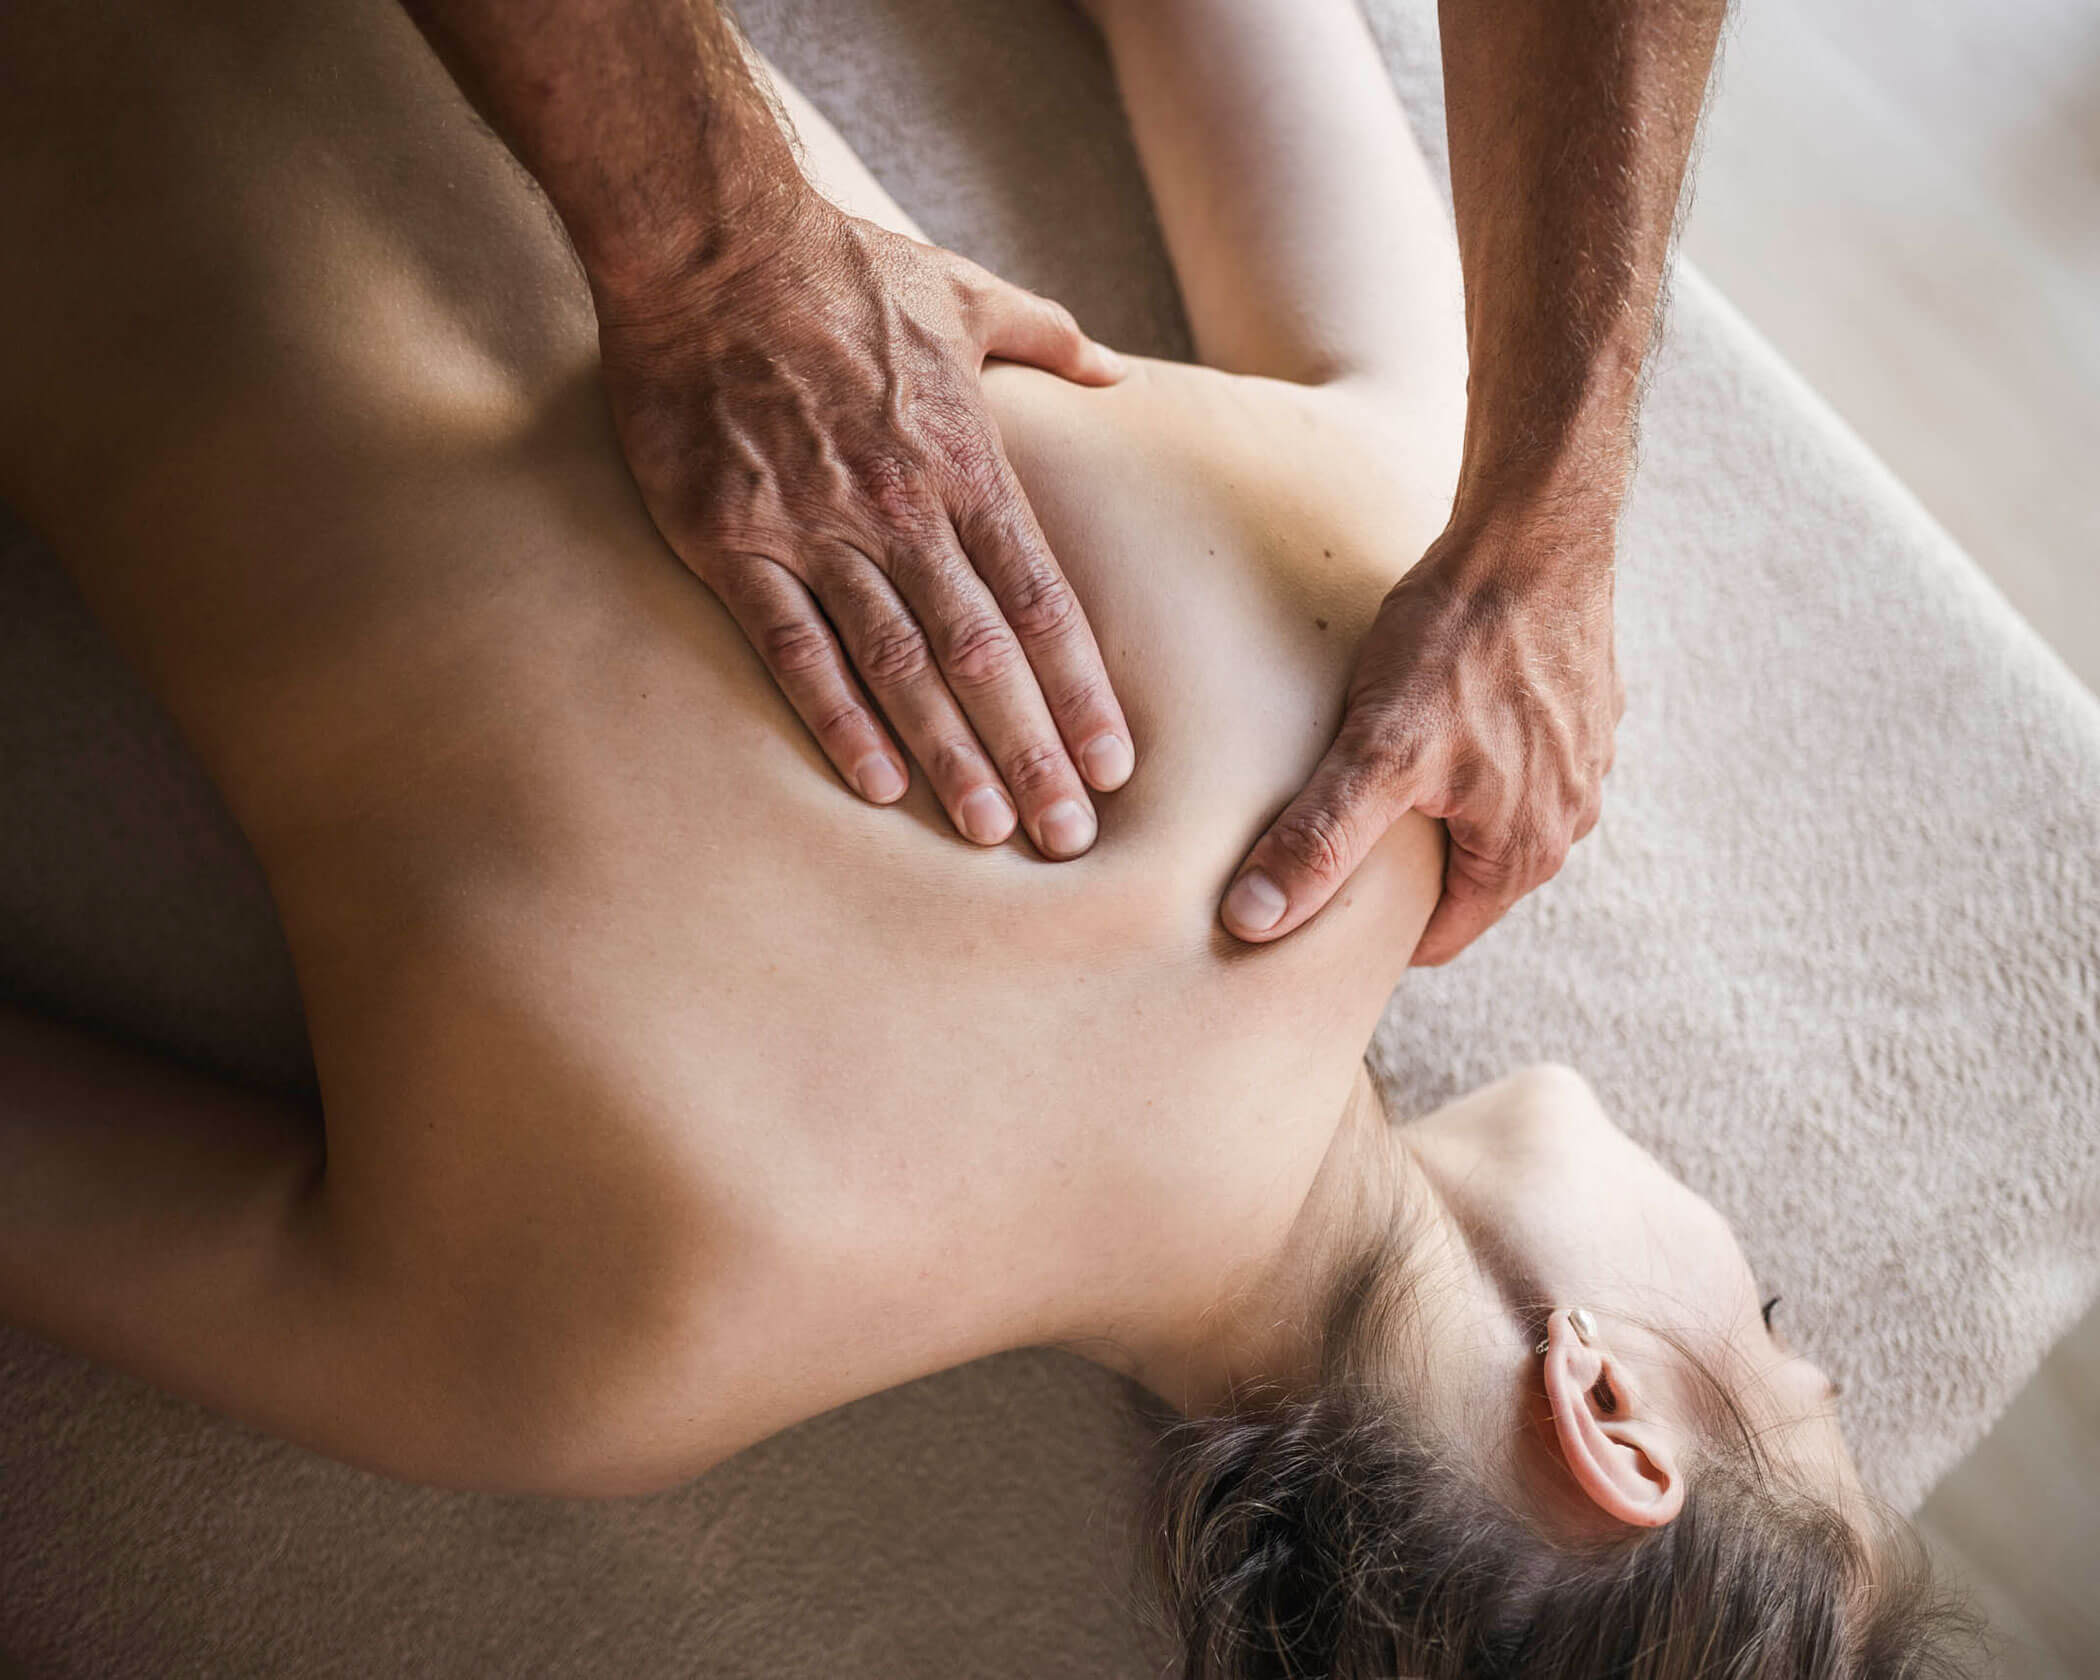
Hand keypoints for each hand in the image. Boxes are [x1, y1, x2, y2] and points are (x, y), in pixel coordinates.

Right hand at [593, 191, 1134, 857]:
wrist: (711, 241)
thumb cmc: (842, 269)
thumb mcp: (967, 292)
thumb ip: (1049, 339)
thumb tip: (1112, 372)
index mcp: (967, 465)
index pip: (1043, 603)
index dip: (1081, 691)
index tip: (1115, 765)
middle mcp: (904, 510)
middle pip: (985, 654)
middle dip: (1033, 750)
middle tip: (1069, 836)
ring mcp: (818, 530)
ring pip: (900, 665)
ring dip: (950, 754)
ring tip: (991, 832)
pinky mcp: (735, 541)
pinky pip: (795, 648)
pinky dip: (837, 718)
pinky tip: (876, 784)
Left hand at [1219, 502, 1622, 960]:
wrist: (1535, 532)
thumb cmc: (1461, 637)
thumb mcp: (1377, 749)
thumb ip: (1320, 841)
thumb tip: (1255, 921)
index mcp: (1522, 853)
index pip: (1437, 937)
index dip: (1372, 933)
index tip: (1317, 914)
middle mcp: (1566, 821)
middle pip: (1465, 880)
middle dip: (1402, 871)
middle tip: (1332, 840)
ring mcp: (1583, 763)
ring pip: (1490, 817)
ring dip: (1439, 806)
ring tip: (1376, 774)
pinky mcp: (1581, 710)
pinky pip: (1516, 758)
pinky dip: (1473, 752)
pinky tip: (1432, 716)